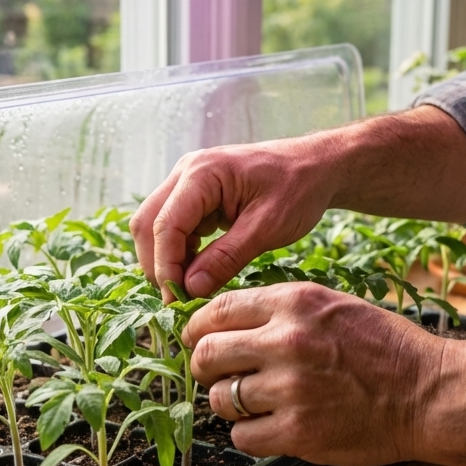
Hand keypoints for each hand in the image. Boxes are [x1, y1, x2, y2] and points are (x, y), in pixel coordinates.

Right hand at [130, 133, 340, 300]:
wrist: (317, 167)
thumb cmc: (298, 189)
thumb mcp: (267, 228)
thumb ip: (226, 258)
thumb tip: (191, 289)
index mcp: (203, 173)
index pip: (165, 225)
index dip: (166, 266)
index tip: (177, 299)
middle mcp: (186, 172)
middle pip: (148, 224)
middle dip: (158, 264)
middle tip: (178, 299)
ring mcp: (188, 182)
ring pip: (155, 226)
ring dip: (166, 259)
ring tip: (190, 288)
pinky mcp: (195, 195)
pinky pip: (173, 226)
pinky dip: (179, 251)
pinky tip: (199, 271)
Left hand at [183, 283, 443, 465]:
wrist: (429, 393)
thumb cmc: (384, 348)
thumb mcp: (332, 306)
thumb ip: (280, 310)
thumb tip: (224, 322)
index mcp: (294, 303)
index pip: (217, 310)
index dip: (196, 328)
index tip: (194, 339)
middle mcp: (287, 342)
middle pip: (207, 354)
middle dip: (203, 367)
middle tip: (215, 375)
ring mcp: (291, 389)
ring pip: (220, 398)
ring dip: (228, 403)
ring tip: (252, 402)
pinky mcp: (298, 432)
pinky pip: (242, 436)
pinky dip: (249, 434)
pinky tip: (270, 426)